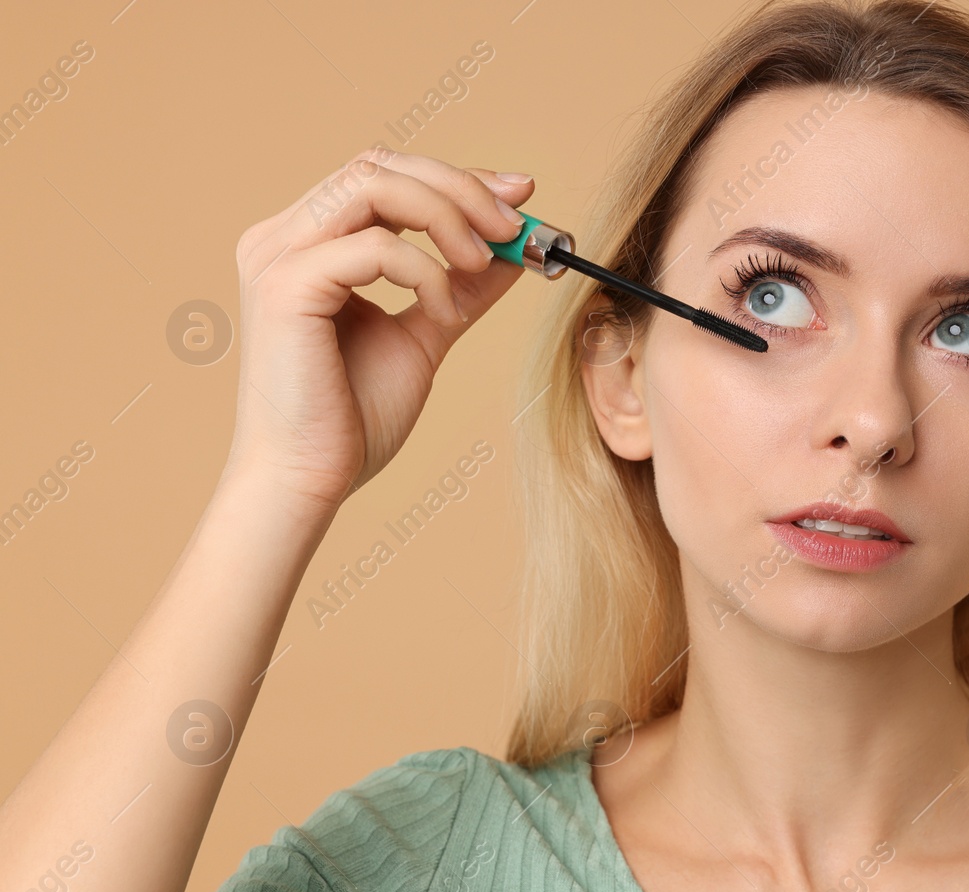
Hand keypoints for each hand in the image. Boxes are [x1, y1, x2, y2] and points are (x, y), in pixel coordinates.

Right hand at [224, 147, 534, 513]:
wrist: (311, 481)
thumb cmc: (354, 418)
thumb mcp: (427, 333)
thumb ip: (462, 286)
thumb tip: (514, 251)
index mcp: (308, 243)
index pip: (383, 175)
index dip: (455, 177)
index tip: (521, 196)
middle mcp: (283, 238)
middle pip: (379, 164)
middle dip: (459, 186)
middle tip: (515, 226)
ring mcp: (278, 257)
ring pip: (373, 183)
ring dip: (446, 214)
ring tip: (482, 262)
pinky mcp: (286, 286)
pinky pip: (377, 245)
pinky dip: (427, 272)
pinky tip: (444, 315)